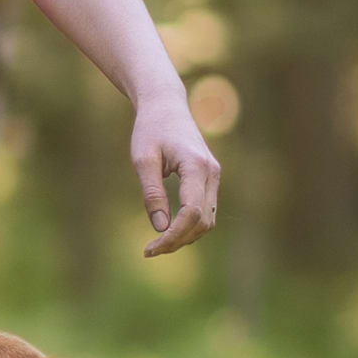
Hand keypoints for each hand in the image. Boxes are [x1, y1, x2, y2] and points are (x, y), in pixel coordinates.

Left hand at [131, 87, 221, 255]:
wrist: (166, 106)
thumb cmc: (150, 129)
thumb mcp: (143, 159)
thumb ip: (152, 193)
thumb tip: (160, 227)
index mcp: (197, 166)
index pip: (192, 213)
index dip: (173, 236)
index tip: (150, 248)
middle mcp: (212, 173)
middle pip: (203, 221)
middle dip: (179, 240)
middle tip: (150, 250)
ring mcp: (214, 176)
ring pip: (208, 219)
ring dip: (186, 236)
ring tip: (157, 244)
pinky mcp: (210, 179)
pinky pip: (205, 210)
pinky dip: (190, 226)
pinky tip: (168, 231)